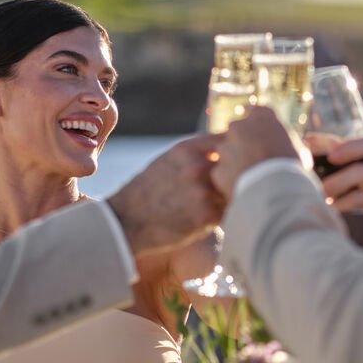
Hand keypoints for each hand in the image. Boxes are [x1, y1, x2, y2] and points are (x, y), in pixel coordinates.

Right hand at [109, 134, 224, 255]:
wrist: (125, 222)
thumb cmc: (146, 191)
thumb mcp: (167, 161)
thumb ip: (195, 154)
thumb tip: (225, 149)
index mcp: (187, 149)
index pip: (227, 139)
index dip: (235, 149)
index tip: (237, 156)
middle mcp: (197, 167)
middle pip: (236, 165)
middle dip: (236, 173)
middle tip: (231, 182)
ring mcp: (203, 192)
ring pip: (234, 190)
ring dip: (231, 196)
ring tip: (217, 202)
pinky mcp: (207, 217)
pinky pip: (228, 212)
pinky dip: (223, 215)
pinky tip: (208, 218)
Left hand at [211, 106, 301, 200]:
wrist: (274, 191)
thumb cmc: (291, 167)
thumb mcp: (298, 149)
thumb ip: (286, 141)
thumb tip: (293, 146)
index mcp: (262, 116)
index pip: (255, 110)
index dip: (257, 123)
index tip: (260, 131)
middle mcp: (239, 126)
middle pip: (237, 130)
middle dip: (243, 141)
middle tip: (256, 157)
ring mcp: (225, 147)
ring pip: (227, 152)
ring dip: (235, 160)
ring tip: (252, 176)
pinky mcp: (218, 168)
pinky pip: (223, 172)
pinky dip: (231, 179)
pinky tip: (244, 188)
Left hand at [305, 133, 362, 210]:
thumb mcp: (360, 157)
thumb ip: (336, 146)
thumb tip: (307, 140)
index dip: (349, 148)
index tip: (331, 155)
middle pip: (362, 171)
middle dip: (338, 180)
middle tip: (319, 186)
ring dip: (339, 195)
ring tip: (322, 197)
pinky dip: (348, 205)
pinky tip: (335, 206)